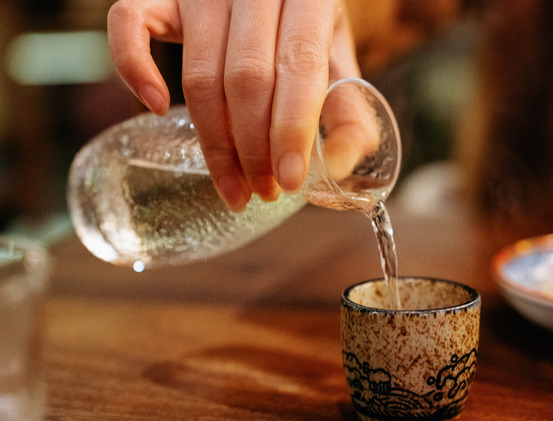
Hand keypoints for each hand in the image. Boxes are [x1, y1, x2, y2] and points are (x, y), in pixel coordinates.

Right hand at [107, 0, 359, 210]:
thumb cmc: (306, 26)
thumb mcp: (338, 58)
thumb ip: (348, 111)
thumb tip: (338, 169)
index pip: (298, 66)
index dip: (291, 130)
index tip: (289, 180)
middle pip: (246, 79)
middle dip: (254, 149)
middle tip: (264, 190)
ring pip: (199, 73)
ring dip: (215, 141)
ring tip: (235, 184)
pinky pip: (129, 22)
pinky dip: (134, 68)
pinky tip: (153, 108)